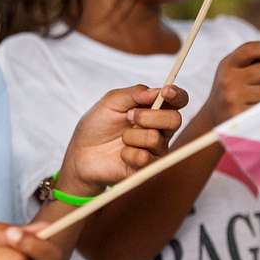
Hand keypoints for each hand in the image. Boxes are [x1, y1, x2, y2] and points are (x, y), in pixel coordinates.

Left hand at [58, 85, 187, 195]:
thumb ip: (135, 93)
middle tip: (130, 116)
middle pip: (174, 120)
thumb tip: (157, 91)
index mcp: (154, 109)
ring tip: (121, 138)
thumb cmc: (98, 125)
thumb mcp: (111, 101)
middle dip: (149, 116)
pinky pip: (145, 158)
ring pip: (156, 138)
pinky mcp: (148, 168)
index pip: (178, 101)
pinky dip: (128, 154)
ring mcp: (156, 150)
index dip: (177, 95)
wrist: (82, 152)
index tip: (165, 91)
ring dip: (132, 136)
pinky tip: (121, 155)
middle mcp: (160, 129)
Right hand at [204, 41, 259, 125]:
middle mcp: (229, 80)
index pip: (250, 49)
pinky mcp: (241, 115)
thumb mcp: (233, 70)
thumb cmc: (231, 89)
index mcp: (227, 65)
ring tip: (253, 98)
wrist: (213, 116)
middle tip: (258, 83)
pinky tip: (252, 109)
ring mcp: (234, 99)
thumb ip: (251, 60)